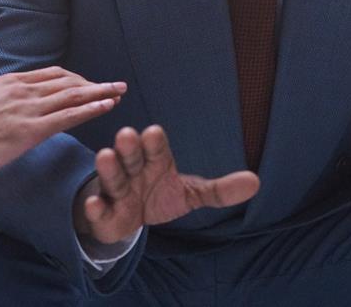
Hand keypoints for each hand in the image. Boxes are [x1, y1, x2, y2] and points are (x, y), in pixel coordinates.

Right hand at [0, 67, 125, 181]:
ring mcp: (28, 108)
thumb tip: (18, 105)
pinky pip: (69, 115)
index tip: (91, 84)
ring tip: (120, 92)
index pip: (53, 75)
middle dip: (95, 83)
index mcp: (11, 82)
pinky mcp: (30, 130)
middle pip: (68, 81)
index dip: (77, 79)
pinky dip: (92, 108)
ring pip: (73, 95)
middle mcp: (23, 90)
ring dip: (101, 92)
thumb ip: (6, 100)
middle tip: (116, 85)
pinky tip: (107, 106)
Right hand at [73, 125, 259, 244]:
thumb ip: (219, 190)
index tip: (154, 132)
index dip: (155, 142)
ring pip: (113, 178)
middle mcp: (134, 171)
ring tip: (105, 156)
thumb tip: (256, 182)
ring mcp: (117, 190)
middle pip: (132, 157)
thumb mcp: (190, 193)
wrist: (128, 218)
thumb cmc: (159, 195)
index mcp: (156, 162)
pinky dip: (95, 206)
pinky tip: (94, 203)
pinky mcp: (104, 212)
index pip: (157, 149)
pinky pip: (98, 208)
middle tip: (127, 134)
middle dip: (129, 147)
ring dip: (109, 168)